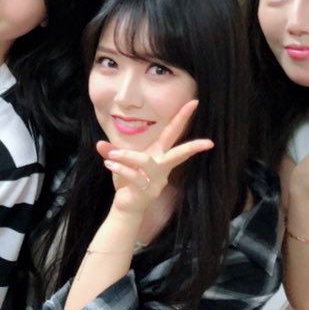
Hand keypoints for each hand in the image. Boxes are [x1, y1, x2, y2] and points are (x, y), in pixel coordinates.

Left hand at [98, 100, 213, 214]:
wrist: (126, 207)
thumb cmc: (128, 182)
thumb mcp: (120, 164)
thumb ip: (112, 152)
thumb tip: (99, 144)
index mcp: (158, 155)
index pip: (173, 133)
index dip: (182, 118)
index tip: (194, 102)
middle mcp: (162, 167)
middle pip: (179, 153)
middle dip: (192, 147)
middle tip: (208, 142)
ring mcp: (157, 181)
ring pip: (147, 162)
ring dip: (128, 156)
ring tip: (112, 155)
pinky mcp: (147, 191)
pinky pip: (135, 177)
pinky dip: (121, 169)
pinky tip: (109, 164)